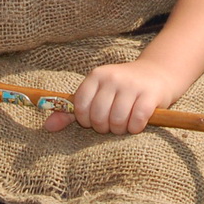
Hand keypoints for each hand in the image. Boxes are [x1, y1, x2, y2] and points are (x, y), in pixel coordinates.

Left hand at [44, 60, 182, 135]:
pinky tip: (137, 123)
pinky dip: (135, 128)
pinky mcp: (149, 95)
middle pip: (98, 117)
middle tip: (111, 123)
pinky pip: (136, 121)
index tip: (94, 119)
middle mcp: (112, 78)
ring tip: (124, 123)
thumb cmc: (120, 88)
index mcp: (96, 75)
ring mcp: (132, 85)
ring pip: (117, 121)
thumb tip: (47, 128)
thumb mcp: (95, 93)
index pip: (80, 107)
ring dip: (120, 129)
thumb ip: (70, 111)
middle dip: (104, 127)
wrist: (157, 73)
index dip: (86, 120)